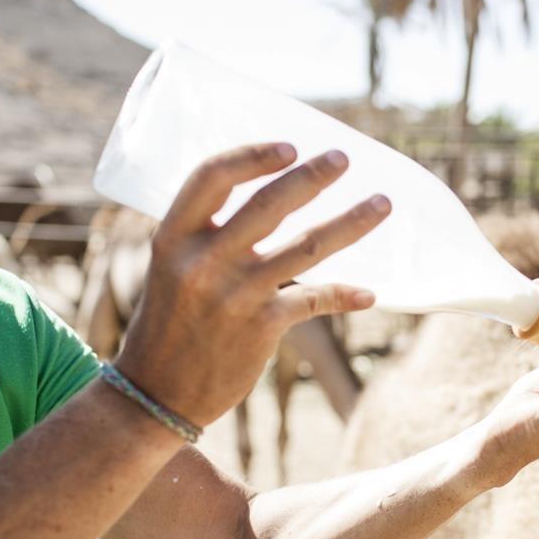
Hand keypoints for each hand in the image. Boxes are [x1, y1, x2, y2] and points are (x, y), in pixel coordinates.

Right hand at [113, 143, 389, 425]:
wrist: (156, 393)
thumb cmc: (171, 322)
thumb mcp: (172, 267)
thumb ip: (209, 235)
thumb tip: (270, 197)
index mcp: (173, 237)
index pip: (211, 177)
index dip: (252, 155)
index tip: (290, 144)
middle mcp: (202, 261)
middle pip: (268, 205)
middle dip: (312, 177)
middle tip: (343, 157)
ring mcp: (234, 295)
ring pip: (304, 247)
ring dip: (350, 223)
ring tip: (382, 203)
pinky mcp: (260, 327)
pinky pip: (314, 300)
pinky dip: (344, 294)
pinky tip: (369, 293)